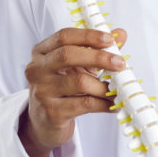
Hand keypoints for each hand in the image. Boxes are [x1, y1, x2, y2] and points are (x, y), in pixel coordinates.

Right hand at [18, 27, 128, 156]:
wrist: (44, 122)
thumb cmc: (61, 89)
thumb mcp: (77, 66)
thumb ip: (97, 50)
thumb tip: (120, 34)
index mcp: (41, 53)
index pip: (64, 36)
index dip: (89, 36)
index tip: (110, 39)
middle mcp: (37, 70)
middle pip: (68, 55)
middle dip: (99, 57)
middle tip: (119, 63)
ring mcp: (42, 91)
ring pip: (79, 82)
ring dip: (104, 86)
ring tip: (117, 89)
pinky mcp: (52, 112)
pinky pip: (85, 104)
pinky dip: (104, 104)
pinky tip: (113, 104)